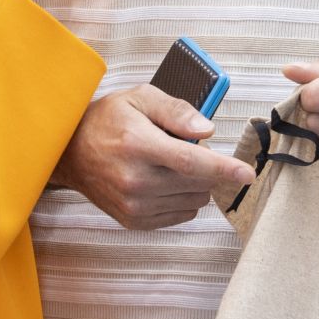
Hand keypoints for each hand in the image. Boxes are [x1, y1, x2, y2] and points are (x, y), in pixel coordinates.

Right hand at [52, 85, 254, 228]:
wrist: (70, 152)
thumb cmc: (108, 120)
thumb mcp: (141, 98)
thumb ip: (177, 111)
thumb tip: (207, 132)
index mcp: (138, 145)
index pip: (190, 162)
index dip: (223, 168)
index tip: (248, 173)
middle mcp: (135, 180)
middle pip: (197, 183)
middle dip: (206, 166)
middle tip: (181, 146)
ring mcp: (134, 205)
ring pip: (194, 200)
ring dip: (195, 183)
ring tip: (167, 162)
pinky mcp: (135, 221)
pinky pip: (181, 214)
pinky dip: (183, 197)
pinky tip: (163, 179)